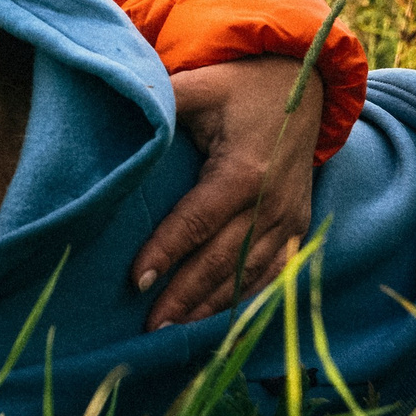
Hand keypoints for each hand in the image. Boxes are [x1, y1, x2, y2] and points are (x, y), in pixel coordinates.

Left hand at [128, 55, 322, 327]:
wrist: (302, 84)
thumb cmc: (238, 85)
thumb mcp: (199, 86)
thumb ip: (159, 102)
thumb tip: (112, 110)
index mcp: (245, 170)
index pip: (198, 220)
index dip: (167, 251)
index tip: (136, 280)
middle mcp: (273, 201)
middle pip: (224, 260)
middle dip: (185, 295)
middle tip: (148, 326)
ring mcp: (290, 217)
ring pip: (249, 274)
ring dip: (211, 305)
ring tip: (172, 330)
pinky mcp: (298, 224)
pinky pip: (274, 271)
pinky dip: (246, 298)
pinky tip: (216, 318)